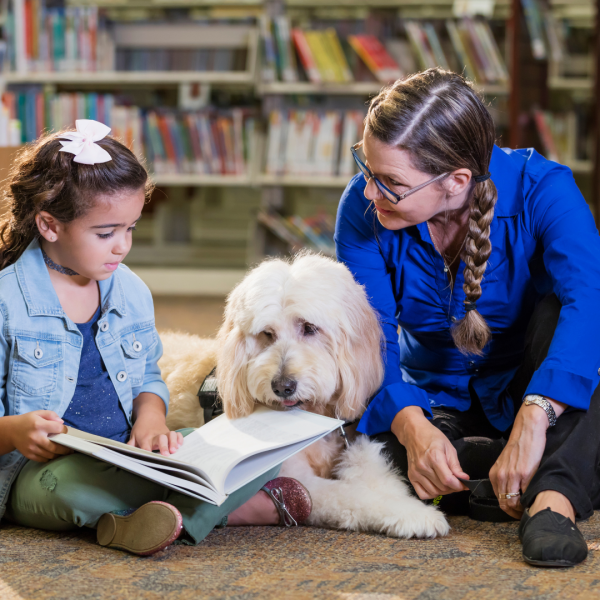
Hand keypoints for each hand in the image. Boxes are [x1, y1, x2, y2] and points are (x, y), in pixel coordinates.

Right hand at [8, 411, 72, 461]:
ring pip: (50, 455)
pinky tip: (53, 454)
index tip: (65, 431)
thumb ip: (52, 415)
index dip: (64, 430)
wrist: (11, 431)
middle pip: (55, 447)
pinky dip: (50, 458)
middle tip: (71, 449)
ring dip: (59, 454)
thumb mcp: (39, 413)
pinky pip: (43, 459)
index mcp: (39, 425)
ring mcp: (32, 447)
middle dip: (66, 449)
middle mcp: (36, 437)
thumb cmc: (27, 421)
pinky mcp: (28, 454)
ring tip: (64, 452)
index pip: (58, 429)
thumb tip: (62, 423)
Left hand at [127, 393, 182, 455]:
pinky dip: (179, 438)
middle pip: (160, 439)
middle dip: (164, 446)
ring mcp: (164, 433)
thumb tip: (126, 453)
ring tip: (174, 450)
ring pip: (170, 435)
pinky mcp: (169, 432)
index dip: (147, 452)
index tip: (149, 458)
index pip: (146, 446)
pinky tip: (180, 445)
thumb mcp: (133, 435)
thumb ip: (131, 445)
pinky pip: (177, 433)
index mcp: (145, 437)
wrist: (149, 415)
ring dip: (173, 442)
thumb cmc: (141, 428)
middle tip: (167, 455)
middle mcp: (155, 435)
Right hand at [392, 406, 468, 498]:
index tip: (463, 484)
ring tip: (446, 483)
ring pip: (434, 492)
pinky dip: (431, 494)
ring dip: (443, 491)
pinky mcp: (411, 476)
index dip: (458, 485)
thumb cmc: (432, 437)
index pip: (448, 480)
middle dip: (453, 487)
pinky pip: (422, 494)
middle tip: (455, 481)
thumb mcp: (448, 447)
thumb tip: (464, 479)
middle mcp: (423, 466)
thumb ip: (456, 465)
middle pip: (442, 487)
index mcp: (434, 457)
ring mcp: (416, 472)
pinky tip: (435, 486)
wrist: (413, 433)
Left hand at [490, 403, 547, 518]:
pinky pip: (526, 495)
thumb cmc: (518, 448)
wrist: (527, 432)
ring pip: (513, 503)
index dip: (508, 509)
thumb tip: (511, 496)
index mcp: (494, 474)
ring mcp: (512, 476)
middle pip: (504, 504)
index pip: (499, 500)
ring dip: (521, 510)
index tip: (517, 512)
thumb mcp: (505, 464)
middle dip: (514, 513)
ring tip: (529, 509)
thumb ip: (505, 478)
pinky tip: (534, 499)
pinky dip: (530, 500)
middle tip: (524, 514)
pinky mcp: (525, 474)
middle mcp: (500, 476)